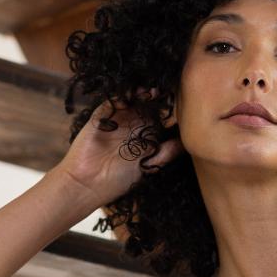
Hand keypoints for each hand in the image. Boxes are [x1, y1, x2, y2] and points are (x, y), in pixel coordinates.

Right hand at [55, 92, 183, 205]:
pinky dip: (120, 97)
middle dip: (158, 97)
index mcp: (146, 134)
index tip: (182, 104)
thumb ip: (167, 153)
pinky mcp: (100, 117)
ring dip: (141, 93)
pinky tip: (129, 96)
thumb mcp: (148, 166)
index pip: (161, 116)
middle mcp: (132, 124)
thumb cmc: (118, 180)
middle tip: (168, 92)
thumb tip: (189, 142)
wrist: (87, 184)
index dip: (170, 109)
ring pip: (131, 99)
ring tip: (152, 92)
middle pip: (148, 104)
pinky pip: (111, 102)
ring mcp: (116, 119)